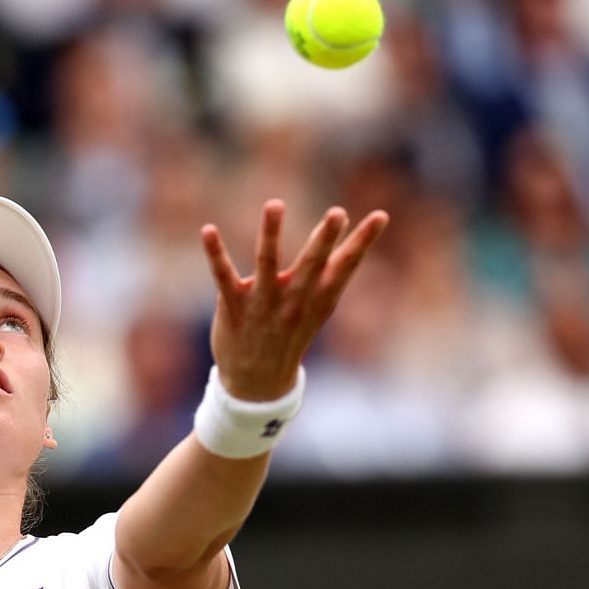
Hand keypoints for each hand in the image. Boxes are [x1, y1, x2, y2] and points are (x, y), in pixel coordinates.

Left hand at [201, 200, 388, 400]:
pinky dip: (215, 253)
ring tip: (275, 204)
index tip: (381, 216)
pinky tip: (208, 230)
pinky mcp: (234, 305)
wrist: (257, 384)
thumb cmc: (292, 333)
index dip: (364, 241)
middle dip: (324, 239)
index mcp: (318, 298)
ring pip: (267, 262)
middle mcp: (294, 298)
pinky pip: (223, 275)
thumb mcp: (318, 306)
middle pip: (312, 264)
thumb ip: (331, 268)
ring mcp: (263, 302)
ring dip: (271, 233)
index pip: (347, 265)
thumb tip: (348, 226)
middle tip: (337, 213)